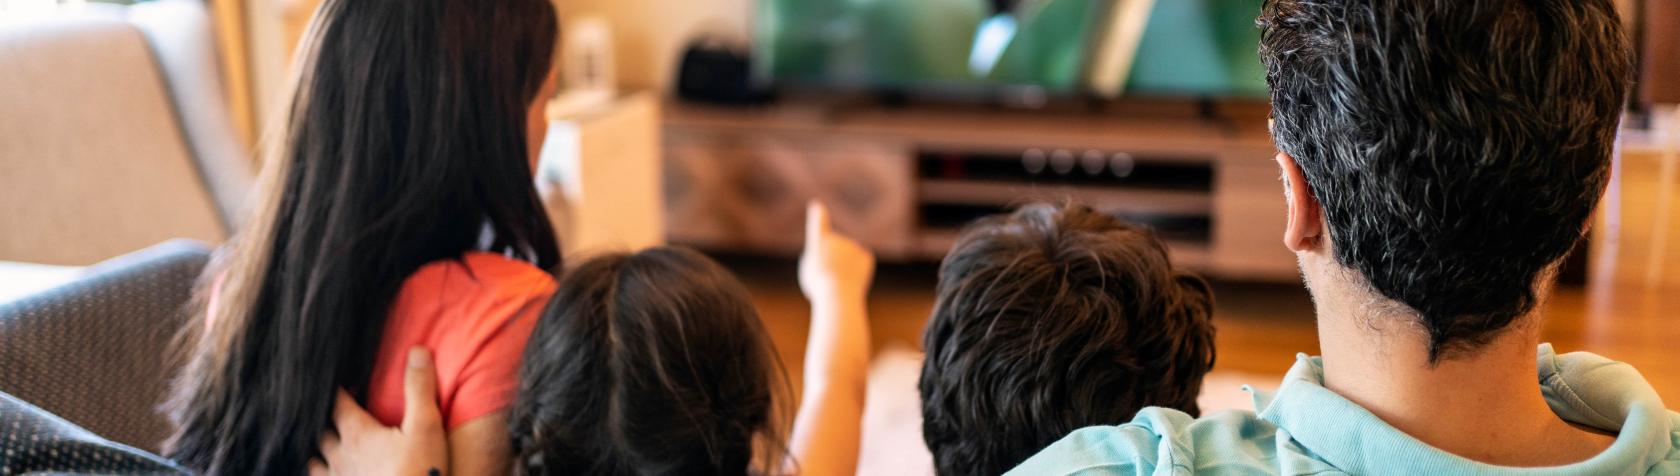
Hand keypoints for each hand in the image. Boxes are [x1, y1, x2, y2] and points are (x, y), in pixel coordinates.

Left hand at [310, 348, 449, 475]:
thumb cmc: (419, 473)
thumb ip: (419, 389)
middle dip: (321, 418)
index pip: (337, 403)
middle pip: (319, 431)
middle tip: (327, 409)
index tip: (338, 379)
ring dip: (315, 450)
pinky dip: (318, 475)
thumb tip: (417, 350)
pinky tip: (326, 475)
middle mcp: (339, 456)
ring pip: (312, 461)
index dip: (337, 389)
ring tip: (321, 444)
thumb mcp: (426, 427)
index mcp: (357, 433)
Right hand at [799, 201, 875, 306]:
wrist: (838, 292)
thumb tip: (834, 259)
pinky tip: (853, 280)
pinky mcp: (866, 255)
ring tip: (839, 282)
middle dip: (833, 265)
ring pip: (848, 260)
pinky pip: (860, 265)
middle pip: (834, 253)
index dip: (818, 216)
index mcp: (819, 241)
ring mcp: (853, 245)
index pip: (819, 224)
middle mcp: (837, 238)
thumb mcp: (811, 274)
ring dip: (844, 271)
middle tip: (828, 278)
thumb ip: (820, 261)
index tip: (817, 205)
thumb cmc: (820, 286)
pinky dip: (857, 274)